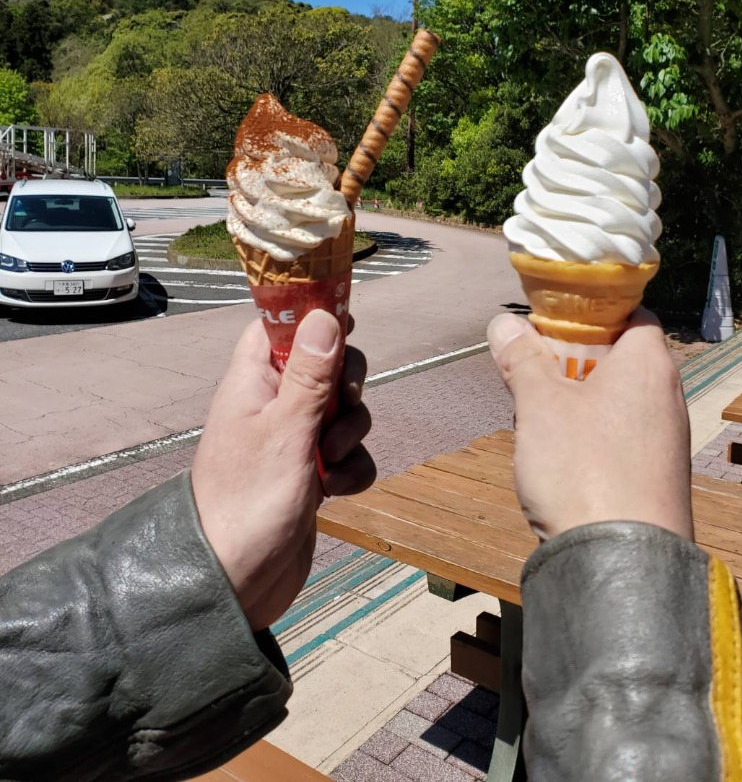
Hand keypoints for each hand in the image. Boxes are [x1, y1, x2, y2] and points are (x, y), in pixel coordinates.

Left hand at [191, 310, 375, 630]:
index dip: (314, 317)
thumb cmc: (247, 503)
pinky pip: (350, 454)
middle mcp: (273, 404)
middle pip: (326, 364)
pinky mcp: (312, 473)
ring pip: (344, 411)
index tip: (347, 321)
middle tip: (339, 407)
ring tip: (328, 463)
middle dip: (347, 386)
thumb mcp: (285, 431)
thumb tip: (325, 314)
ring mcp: (293, 440)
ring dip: (350, 434)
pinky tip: (334, 491)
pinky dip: (352, 469)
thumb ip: (310, 374)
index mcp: (253, 381)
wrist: (235, 582)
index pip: (281, 324)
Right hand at [488, 308, 692, 541]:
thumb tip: (503, 323)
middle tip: (533, 370)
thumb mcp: (539, 405)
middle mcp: (666, 396)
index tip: (554, 321)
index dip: (593, 313)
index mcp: (648, 364)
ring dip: (576, 401)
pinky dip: (590, 435)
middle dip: (572, 360)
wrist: (620, 562)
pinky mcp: (655, 476)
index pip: (632, 315)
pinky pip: (620, 437)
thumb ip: (522, 360)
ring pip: (616, 400)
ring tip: (537, 417)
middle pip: (619, 357)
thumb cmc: (585, 468)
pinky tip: (558, 456)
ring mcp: (665, 440)